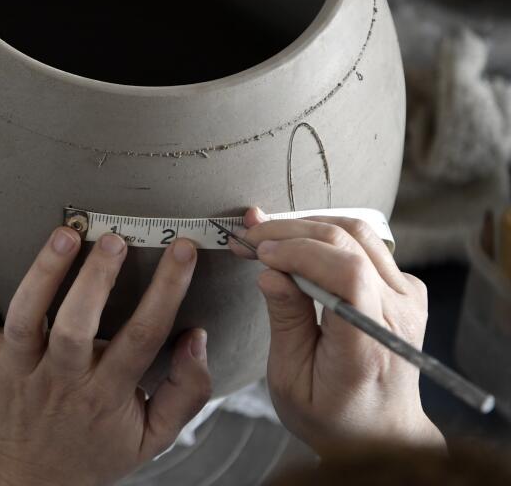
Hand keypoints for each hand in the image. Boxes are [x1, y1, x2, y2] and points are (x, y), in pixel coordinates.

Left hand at [0, 225, 210, 485]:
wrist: (31, 482)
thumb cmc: (97, 449)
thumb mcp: (154, 437)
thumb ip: (186, 391)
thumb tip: (197, 337)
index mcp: (106, 395)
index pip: (143, 337)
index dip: (167, 290)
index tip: (182, 249)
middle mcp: (60, 378)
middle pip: (76, 327)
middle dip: (95, 281)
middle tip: (115, 239)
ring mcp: (18, 366)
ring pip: (24, 317)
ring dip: (41, 274)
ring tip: (64, 235)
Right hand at [230, 208, 445, 453]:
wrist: (382, 432)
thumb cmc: (333, 416)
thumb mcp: (291, 380)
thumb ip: (285, 321)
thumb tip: (270, 273)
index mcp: (368, 344)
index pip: (347, 273)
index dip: (300, 251)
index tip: (260, 253)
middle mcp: (397, 314)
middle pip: (349, 242)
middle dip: (291, 231)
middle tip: (249, 238)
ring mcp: (408, 299)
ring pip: (359, 232)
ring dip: (308, 226)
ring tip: (269, 235)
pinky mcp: (406, 290)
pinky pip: (367, 245)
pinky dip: (327, 237)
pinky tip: (297, 247)